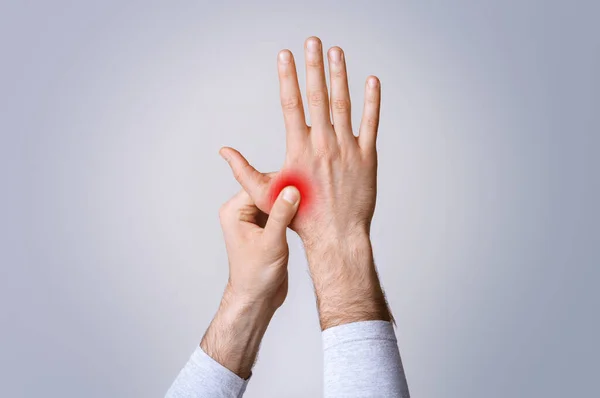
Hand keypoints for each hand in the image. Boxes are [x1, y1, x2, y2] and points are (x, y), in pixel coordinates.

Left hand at [218, 185, 300, 309]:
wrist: (256, 299)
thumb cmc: (256, 276)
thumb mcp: (271, 243)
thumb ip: (281, 215)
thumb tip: (291, 190)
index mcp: (234, 211)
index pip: (259, 186)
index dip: (281, 182)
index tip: (303, 179)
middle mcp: (241, 213)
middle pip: (267, 191)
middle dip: (288, 191)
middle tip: (311, 188)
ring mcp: (253, 220)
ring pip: (275, 200)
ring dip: (292, 201)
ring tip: (311, 198)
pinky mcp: (265, 228)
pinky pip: (279, 211)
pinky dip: (292, 211)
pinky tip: (306, 211)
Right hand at [220, 36, 380, 249]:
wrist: (336, 236)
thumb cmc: (299, 216)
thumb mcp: (266, 195)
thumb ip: (243, 170)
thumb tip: (223, 151)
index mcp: (299, 148)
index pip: (291, 103)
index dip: (287, 76)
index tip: (285, 54)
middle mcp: (323, 143)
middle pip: (317, 96)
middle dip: (314, 65)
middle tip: (313, 40)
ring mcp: (347, 148)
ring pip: (343, 104)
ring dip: (339, 75)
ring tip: (336, 51)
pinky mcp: (367, 157)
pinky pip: (371, 123)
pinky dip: (372, 101)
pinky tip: (372, 81)